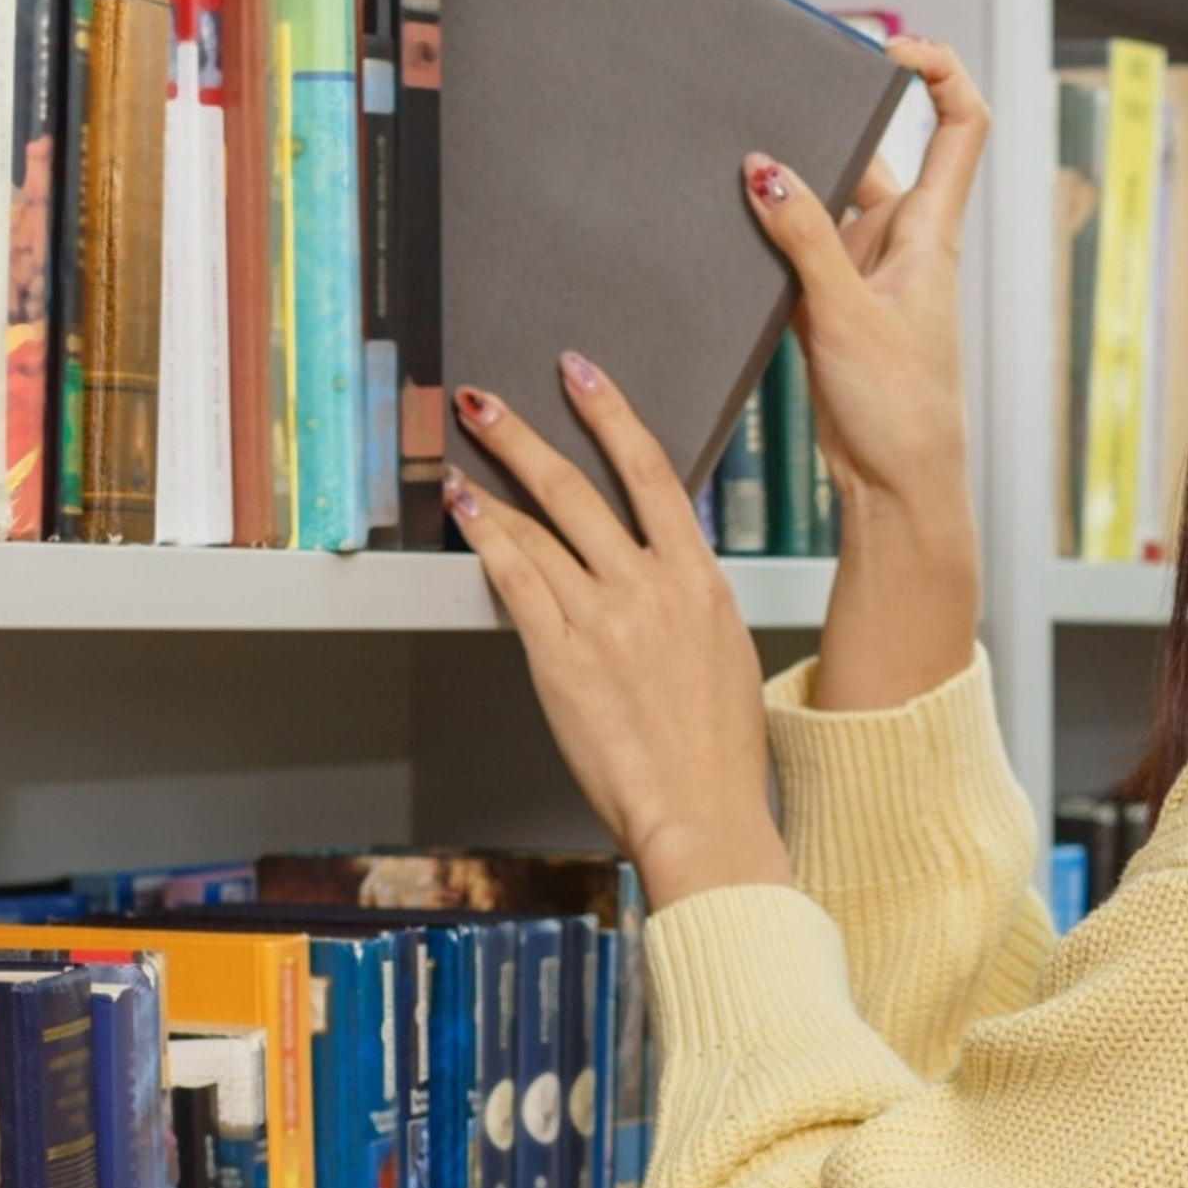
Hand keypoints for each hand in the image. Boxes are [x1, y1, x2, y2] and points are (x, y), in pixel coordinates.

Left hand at [448, 357, 792, 909]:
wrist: (702, 812)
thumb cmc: (716, 753)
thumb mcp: (724, 655)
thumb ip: (688, 603)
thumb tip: (661, 572)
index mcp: (701, 582)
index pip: (653, 474)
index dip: (611, 415)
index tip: (583, 376)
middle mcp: (652, 589)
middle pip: (582, 488)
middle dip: (528, 435)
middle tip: (488, 401)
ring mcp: (606, 621)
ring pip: (542, 528)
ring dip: (495, 479)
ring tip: (463, 450)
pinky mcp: (563, 659)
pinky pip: (517, 580)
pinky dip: (488, 538)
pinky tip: (466, 511)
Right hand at [750, 36, 991, 711]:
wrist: (894, 489)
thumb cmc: (902, 411)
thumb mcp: (847, 316)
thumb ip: (805, 240)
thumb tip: (763, 169)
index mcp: (930, 231)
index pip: (960, 124)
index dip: (938, 72)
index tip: (890, 47)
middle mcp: (900, 242)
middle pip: (870, 153)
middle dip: (826, 122)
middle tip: (772, 92)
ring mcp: (862, 273)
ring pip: (821, 203)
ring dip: (786, 185)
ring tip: (733, 155)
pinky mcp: (826, 307)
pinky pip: (792, 251)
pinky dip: (763, 237)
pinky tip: (722, 225)